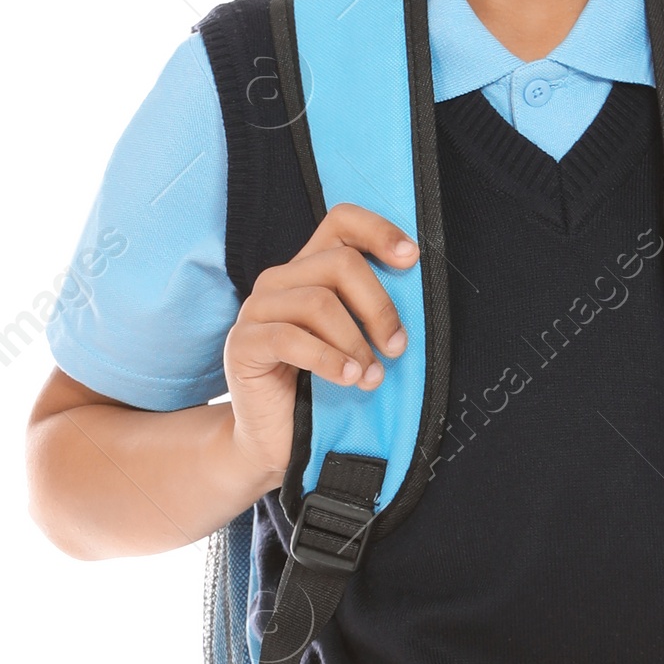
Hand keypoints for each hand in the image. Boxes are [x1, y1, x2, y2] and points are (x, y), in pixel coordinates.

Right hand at [222, 204, 414, 491]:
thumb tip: (420, 292)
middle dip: (379, 307)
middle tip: (397, 348)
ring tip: (371, 377)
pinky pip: (290, 339)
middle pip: (340, 264)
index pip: (341, 222)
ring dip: (356, 343)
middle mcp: (280, 281)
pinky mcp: (243, 344)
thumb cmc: (322, 390)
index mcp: (308, 271)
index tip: (412, 258)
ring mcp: (256, 310)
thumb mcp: (355, 342)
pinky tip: (348, 380)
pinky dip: (328, 359)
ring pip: (319, 302)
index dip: (378, 230)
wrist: (276, 441)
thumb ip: (373, 313)